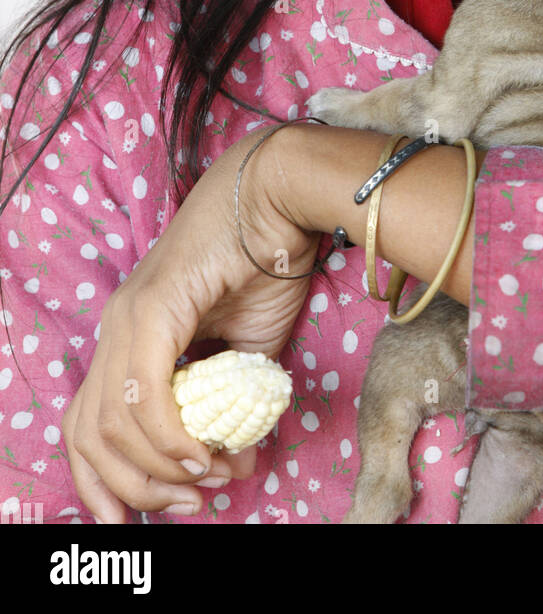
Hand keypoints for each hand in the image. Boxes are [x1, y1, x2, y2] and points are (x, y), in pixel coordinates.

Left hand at [61, 126, 319, 522]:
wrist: (282, 201)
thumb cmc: (267, 263)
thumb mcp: (248, 354)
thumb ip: (232, 407)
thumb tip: (232, 464)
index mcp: (130, 337)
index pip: (88, 425)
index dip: (107, 481)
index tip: (154, 513)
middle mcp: (116, 327)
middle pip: (90, 435)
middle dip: (137, 487)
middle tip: (192, 501)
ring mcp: (128, 315)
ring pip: (112, 422)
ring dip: (158, 468)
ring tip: (207, 477)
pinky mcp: (152, 307)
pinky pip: (144, 392)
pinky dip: (169, 435)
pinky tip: (201, 451)